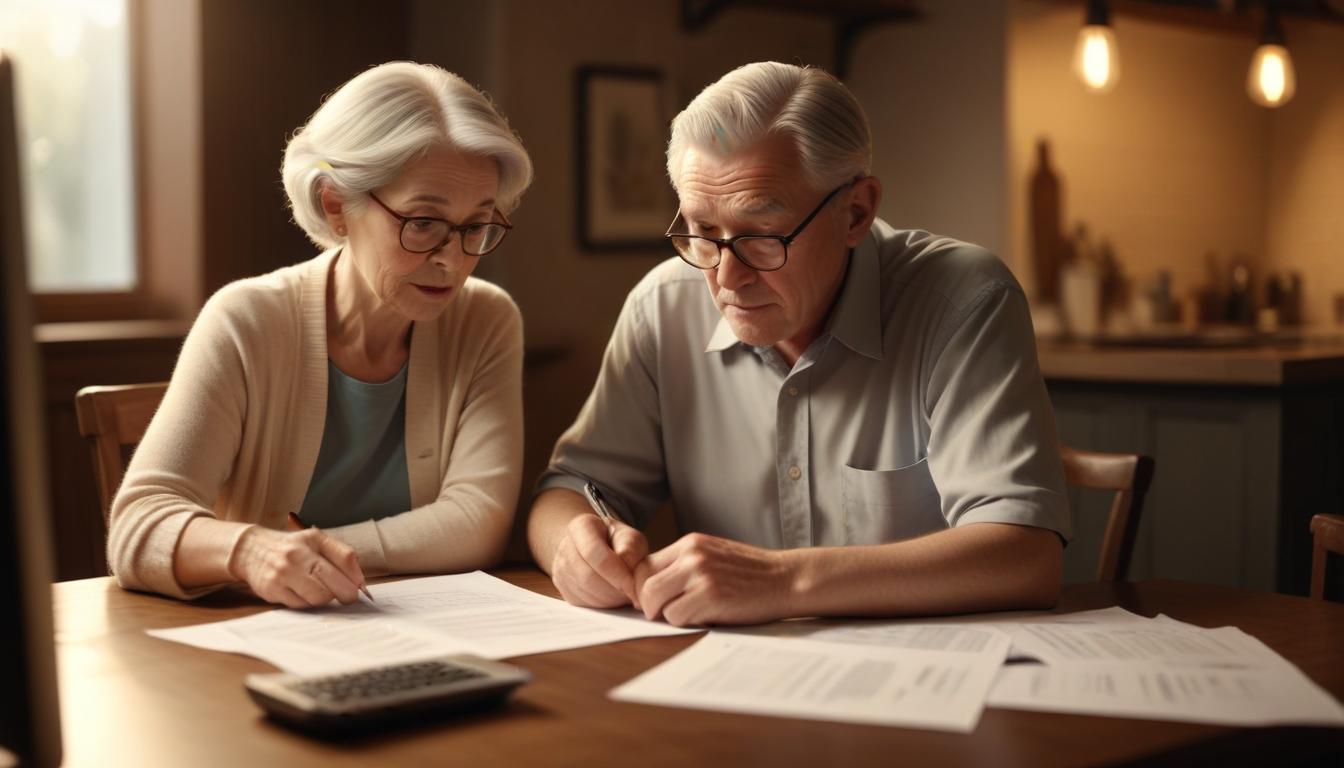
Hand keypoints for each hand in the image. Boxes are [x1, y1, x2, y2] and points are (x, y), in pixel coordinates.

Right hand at [228, 526, 366, 608]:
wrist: (251, 550)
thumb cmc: (291, 548)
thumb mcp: (316, 541)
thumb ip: (341, 556)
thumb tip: (360, 582)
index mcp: (313, 540)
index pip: (346, 558)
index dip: (357, 577)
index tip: (361, 588)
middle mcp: (298, 555)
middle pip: (334, 584)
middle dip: (346, 595)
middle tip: (346, 598)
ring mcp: (283, 573)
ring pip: (319, 598)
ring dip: (325, 599)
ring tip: (320, 591)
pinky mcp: (272, 590)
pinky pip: (301, 605)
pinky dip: (307, 603)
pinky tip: (302, 593)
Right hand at [551, 513, 648, 608]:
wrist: (600, 549)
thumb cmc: (619, 543)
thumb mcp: (631, 538)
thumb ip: (632, 550)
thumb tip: (628, 574)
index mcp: (581, 526)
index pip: (593, 552)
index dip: (615, 573)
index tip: (633, 586)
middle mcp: (565, 546)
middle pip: (587, 576)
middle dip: (613, 589)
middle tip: (632, 594)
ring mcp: (560, 568)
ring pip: (585, 592)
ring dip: (610, 599)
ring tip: (625, 593)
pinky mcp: (563, 588)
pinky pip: (583, 602)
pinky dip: (602, 604)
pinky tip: (613, 596)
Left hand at [633, 533, 796, 626]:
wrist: (787, 579)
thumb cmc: (752, 574)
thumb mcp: (714, 556)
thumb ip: (685, 565)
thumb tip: (649, 589)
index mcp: (690, 543)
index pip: (644, 566)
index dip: (643, 588)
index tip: (653, 602)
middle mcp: (692, 555)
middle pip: (644, 585)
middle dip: (649, 606)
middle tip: (664, 614)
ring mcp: (700, 574)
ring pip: (656, 603)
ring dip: (669, 615)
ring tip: (693, 613)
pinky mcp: (710, 596)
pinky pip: (676, 617)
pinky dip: (686, 622)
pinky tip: (707, 617)